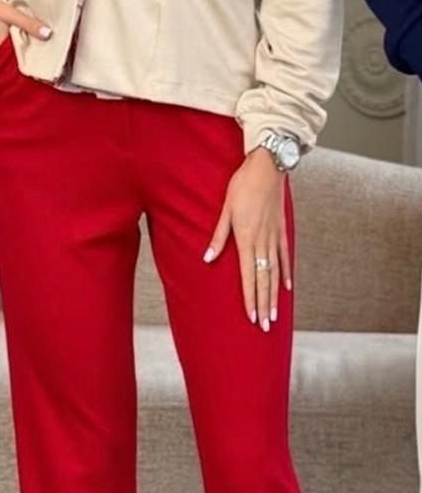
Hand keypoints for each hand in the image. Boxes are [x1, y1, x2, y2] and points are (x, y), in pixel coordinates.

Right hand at [0, 0, 52, 67]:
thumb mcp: (7, 11)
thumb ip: (28, 23)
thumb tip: (47, 33)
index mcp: (2, 48)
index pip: (27, 64)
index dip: (40, 65)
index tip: (52, 64)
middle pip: (20, 70)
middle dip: (33, 68)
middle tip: (46, 64)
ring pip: (10, 72)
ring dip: (22, 68)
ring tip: (34, 63)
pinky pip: (1, 70)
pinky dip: (10, 67)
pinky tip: (18, 61)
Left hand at [203, 147, 292, 330]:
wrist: (267, 165)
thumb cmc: (242, 185)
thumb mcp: (225, 209)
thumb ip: (218, 237)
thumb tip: (206, 259)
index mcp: (247, 239)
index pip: (248, 277)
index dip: (249, 299)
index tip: (251, 318)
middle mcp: (263, 242)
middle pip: (263, 280)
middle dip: (263, 305)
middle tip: (265, 327)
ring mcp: (275, 237)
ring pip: (275, 273)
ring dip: (274, 296)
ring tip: (275, 315)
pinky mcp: (282, 229)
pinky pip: (284, 257)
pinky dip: (285, 273)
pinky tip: (287, 288)